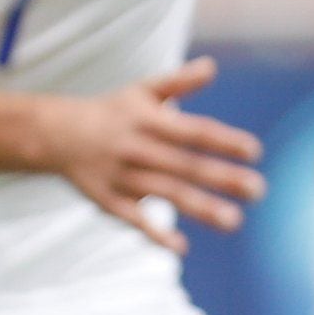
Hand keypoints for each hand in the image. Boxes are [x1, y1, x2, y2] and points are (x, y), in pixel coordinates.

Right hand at [46, 58, 263, 249]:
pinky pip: (133, 219)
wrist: (54, 134)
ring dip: (200, 208)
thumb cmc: (112, 111)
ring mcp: (122, 177)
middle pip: (185, 165)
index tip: (255, 151)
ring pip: (165, 193)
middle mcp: (137, 149)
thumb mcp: (141, 91)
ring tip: (234, 221)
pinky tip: (181, 247)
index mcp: (149, 121)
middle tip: (259, 190)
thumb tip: (212, 67)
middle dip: (222, 178)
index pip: (193, 131)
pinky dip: (154, 234)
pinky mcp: (108, 200)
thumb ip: (178, 81)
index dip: (223, 141)